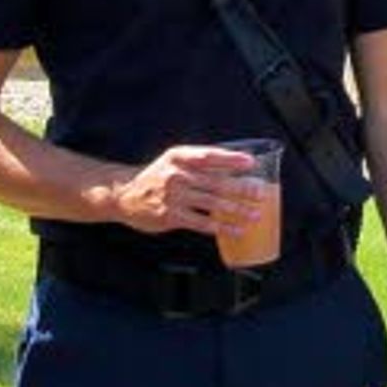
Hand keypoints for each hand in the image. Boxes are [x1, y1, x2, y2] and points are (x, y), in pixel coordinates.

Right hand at [106, 143, 274, 237]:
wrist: (125, 194)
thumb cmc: (156, 176)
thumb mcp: (173, 160)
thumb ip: (198, 161)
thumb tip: (234, 165)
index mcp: (180, 157)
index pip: (210, 155)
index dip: (232, 159)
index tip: (251, 163)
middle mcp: (177, 174)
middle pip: (217, 182)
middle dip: (242, 189)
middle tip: (261, 194)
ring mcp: (174, 196)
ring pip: (213, 204)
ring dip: (237, 210)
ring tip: (255, 215)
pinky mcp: (171, 216)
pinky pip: (202, 223)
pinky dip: (222, 227)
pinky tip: (236, 231)